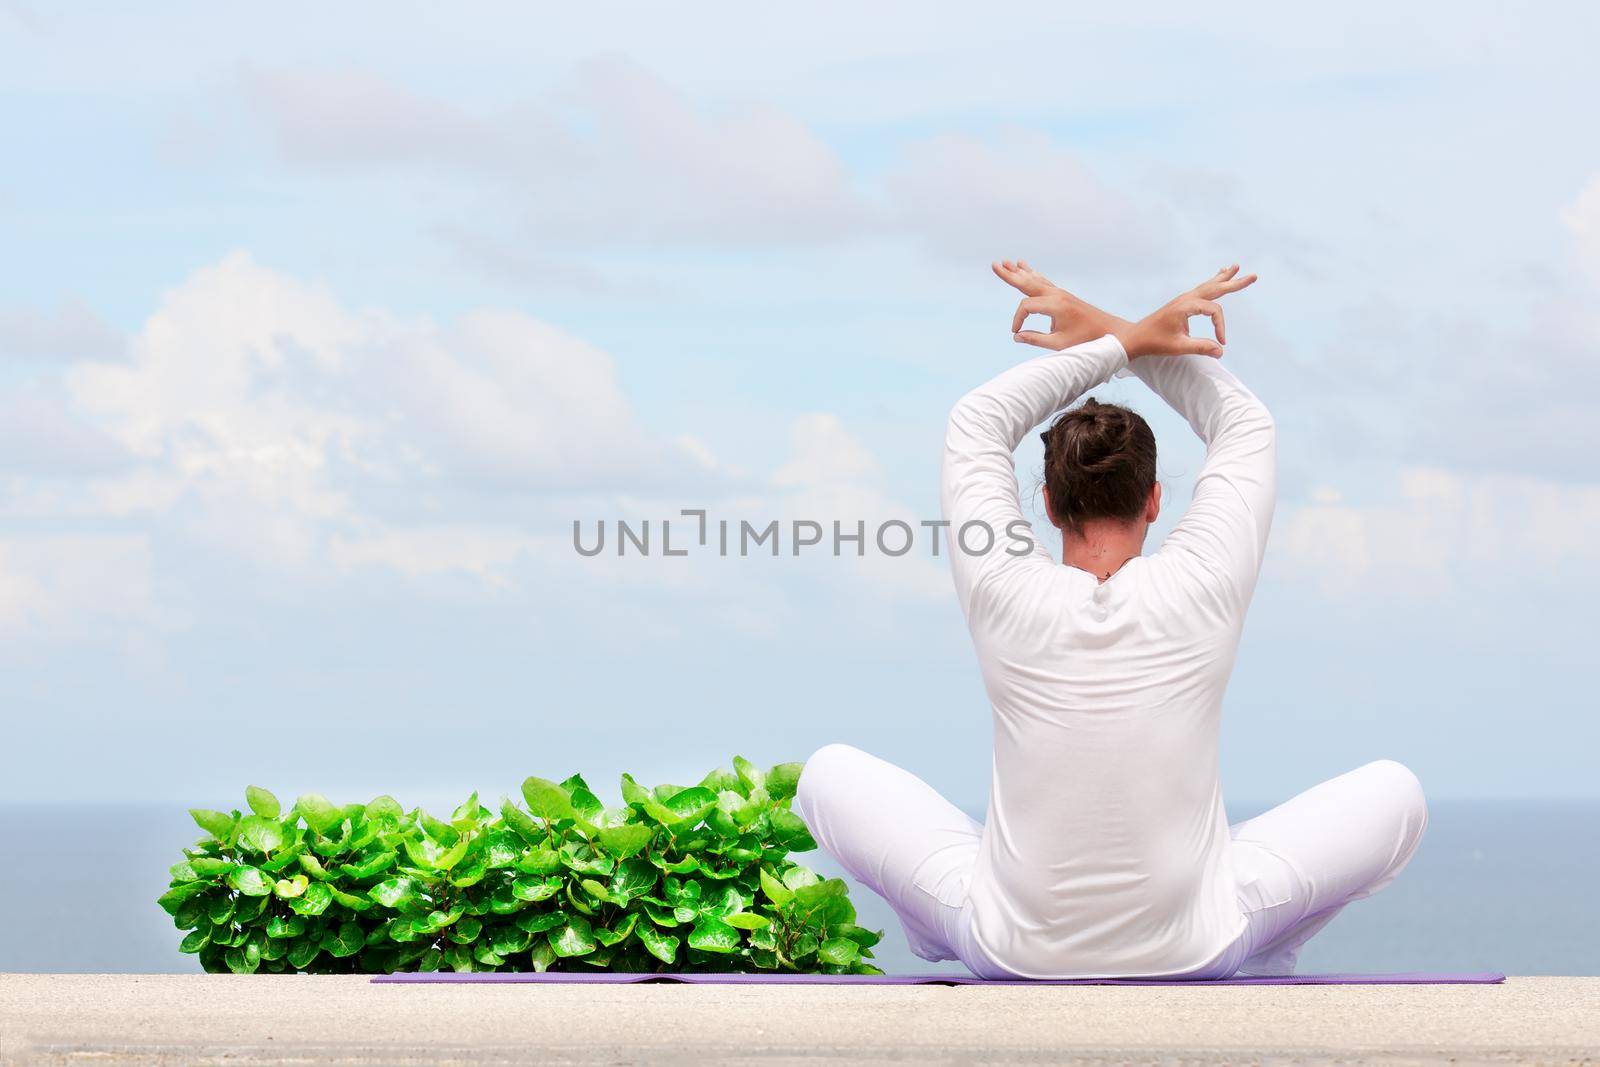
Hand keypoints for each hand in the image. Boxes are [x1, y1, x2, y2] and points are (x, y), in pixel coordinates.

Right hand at [991, 259, 1131, 350]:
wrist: (1109, 331)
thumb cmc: (1085, 340)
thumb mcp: (1059, 344)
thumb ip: (1035, 339)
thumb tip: (1016, 336)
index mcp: (1055, 305)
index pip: (1026, 307)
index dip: (1017, 320)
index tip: (1016, 333)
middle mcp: (1057, 295)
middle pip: (1027, 282)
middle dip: (1010, 274)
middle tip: (994, 264)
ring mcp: (1060, 293)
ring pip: (1035, 279)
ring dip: (1020, 271)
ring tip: (1007, 262)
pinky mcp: (1063, 295)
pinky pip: (1043, 281)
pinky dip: (1033, 275)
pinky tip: (1026, 269)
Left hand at [1114, 265, 1257, 358]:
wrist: (1135, 338)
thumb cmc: (1154, 342)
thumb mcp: (1178, 347)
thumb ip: (1200, 347)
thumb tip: (1221, 351)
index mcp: (1186, 306)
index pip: (1214, 311)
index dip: (1221, 327)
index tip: (1222, 342)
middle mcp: (1186, 298)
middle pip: (1215, 288)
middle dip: (1235, 283)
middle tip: (1253, 276)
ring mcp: (1183, 299)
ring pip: (1208, 285)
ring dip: (1223, 278)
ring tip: (1235, 266)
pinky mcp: (1182, 303)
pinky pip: (1201, 290)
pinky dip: (1212, 283)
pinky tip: (1217, 277)